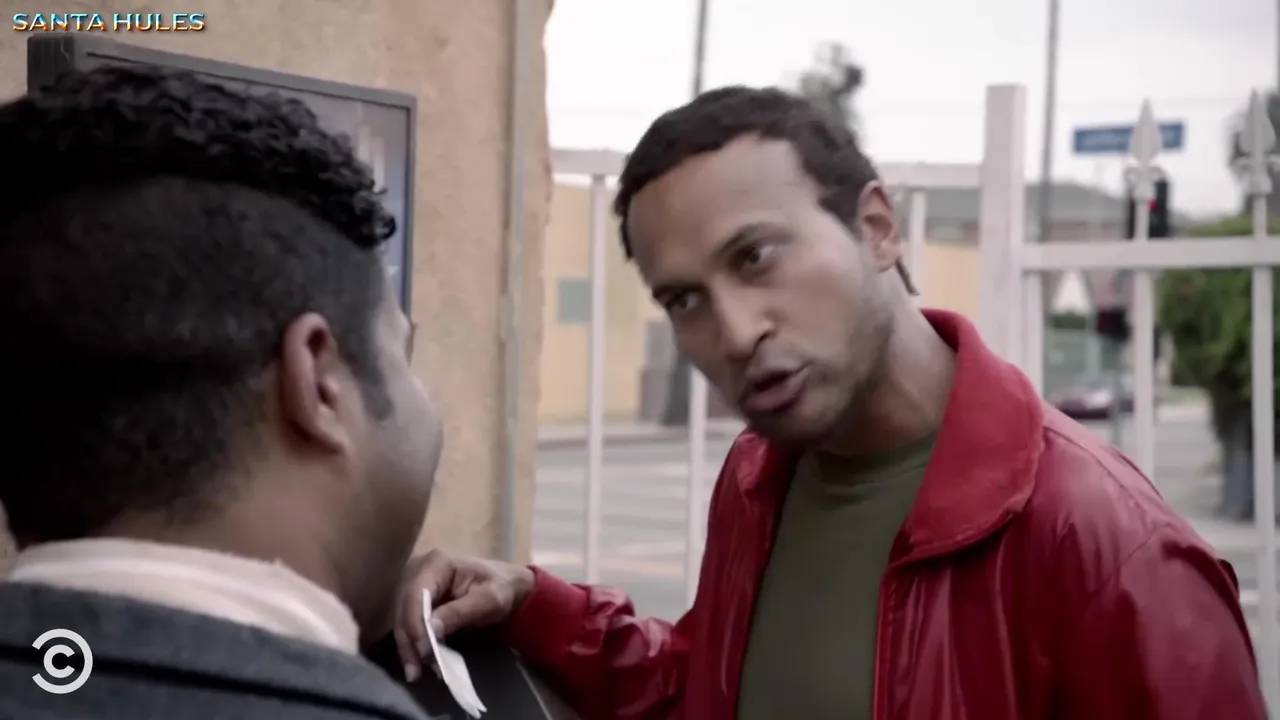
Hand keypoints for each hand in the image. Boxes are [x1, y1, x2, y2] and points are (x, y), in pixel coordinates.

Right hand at [394, 549, 535, 680]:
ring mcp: (414, 585)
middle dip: (409, 640)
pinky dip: (411, 644)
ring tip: (415, 673)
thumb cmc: (501, 589)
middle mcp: (418, 570)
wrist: (507, 587)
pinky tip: (416, 664)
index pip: (416, 594)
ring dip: (407, 646)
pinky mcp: (415, 601)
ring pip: (401, 619)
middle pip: (404, 608)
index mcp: (436, 563)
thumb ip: (460, 612)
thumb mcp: (489, 600)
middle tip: (416, 670)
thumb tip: (431, 629)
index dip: (416, 624)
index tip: (423, 651)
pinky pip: (407, 624)